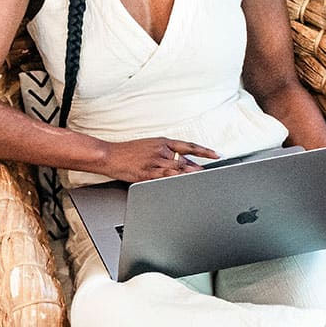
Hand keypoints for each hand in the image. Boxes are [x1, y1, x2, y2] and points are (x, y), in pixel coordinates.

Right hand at [95, 137, 219, 182]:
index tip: (216, 154)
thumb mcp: (148, 146)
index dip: (204, 150)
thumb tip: (179, 161)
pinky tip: (183, 183)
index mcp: (162, 142)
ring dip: (190, 174)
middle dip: (197, 168)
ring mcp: (155, 162)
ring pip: (178, 169)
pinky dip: (176, 180)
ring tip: (201, 179)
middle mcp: (161, 151)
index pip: (188, 146)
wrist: (110, 155)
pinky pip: (166, 177)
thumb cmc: (126, 152)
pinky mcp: (148, 173)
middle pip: (185, 160)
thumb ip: (164, 153)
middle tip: (209, 173)